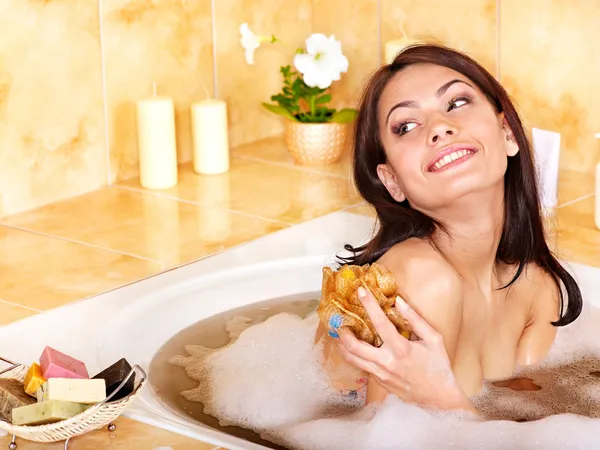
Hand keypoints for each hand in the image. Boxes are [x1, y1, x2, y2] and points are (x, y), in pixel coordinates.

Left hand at [336, 285, 473, 411]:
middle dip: (343, 332)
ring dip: (342, 345)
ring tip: (340, 334)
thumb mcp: (433, 339)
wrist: (439, 399)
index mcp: (401, 349)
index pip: (380, 322)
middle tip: (340, 321)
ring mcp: (381, 374)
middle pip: (354, 346)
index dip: (369, 304)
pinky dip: (355, 355)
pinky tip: (355, 347)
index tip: (361, 291)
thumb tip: (399, 301)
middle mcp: (387, 362)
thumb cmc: (438, 367)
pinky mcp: (379, 382)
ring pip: (352, 359)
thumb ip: (415, 320)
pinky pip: (362, 366)